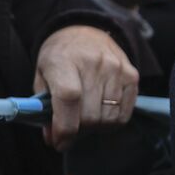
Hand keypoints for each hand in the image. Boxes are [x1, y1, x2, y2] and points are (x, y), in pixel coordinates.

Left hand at [33, 25, 137, 151]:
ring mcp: (116, 69)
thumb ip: (44, 108)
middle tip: (70, 129)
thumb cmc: (60, 58)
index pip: (69, 98)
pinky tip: (100, 113)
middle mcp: (93, 63)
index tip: (59, 142)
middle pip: (90, 114)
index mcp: (63, 61)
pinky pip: (124, 114)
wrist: (86, 32)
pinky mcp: (132, 76)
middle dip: (77, 130)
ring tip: (85, 119)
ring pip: (108, 118)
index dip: (64, 127)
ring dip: (94, 128)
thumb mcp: (42, 77)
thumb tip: (54, 138)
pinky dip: (111, 122)